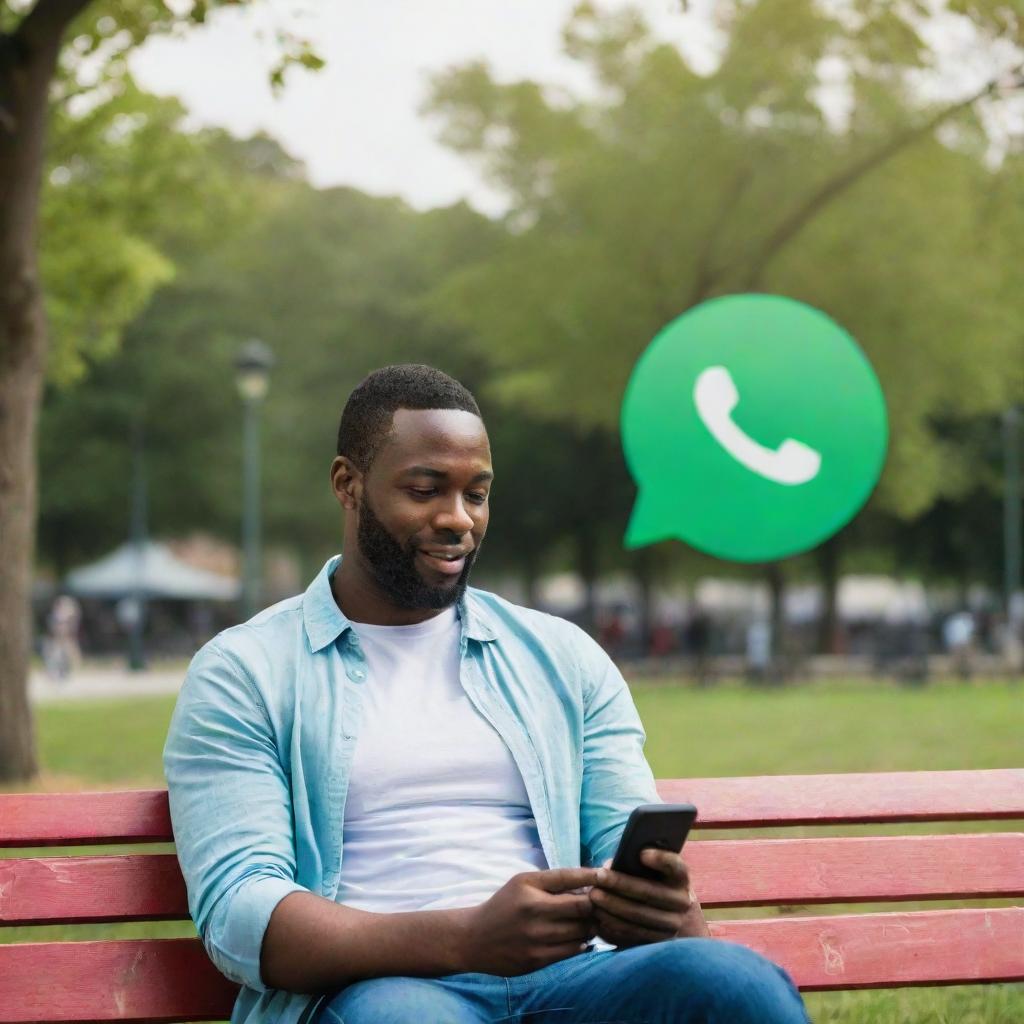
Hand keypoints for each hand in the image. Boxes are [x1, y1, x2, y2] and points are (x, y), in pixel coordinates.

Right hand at [457, 868, 599, 975]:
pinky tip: (579, 937)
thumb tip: (591, 880)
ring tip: (590, 920)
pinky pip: (572, 951)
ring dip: (590, 925)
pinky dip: (581, 943)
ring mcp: (536, 938)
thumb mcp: (523, 882)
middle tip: (601, 903)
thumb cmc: (505, 905)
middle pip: (581, 907)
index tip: (606, 874)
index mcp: (529, 886)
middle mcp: (533, 911)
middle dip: (595, 904)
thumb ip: (553, 881)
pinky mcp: (538, 960)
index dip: (592, 875)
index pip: (569, 877)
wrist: (475, 939)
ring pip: (580, 930)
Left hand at [589, 849, 709, 947]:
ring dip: (613, 906)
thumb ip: (634, 864)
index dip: (661, 859)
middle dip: (621, 884)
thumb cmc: (649, 882)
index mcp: (680, 878)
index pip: (676, 866)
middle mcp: (681, 902)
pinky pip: (634, 933)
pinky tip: (599, 916)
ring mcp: (673, 924)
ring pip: (639, 915)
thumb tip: (610, 866)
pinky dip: (614, 924)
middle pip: (649, 892)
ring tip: (593, 896)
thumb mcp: (650, 870)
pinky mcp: (659, 942)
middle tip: (599, 877)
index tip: (642, 854)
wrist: (665, 914)